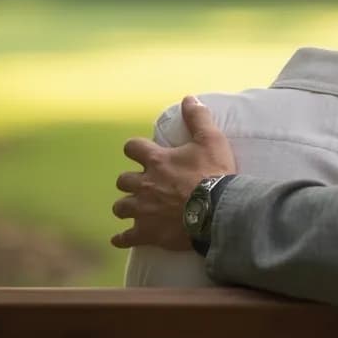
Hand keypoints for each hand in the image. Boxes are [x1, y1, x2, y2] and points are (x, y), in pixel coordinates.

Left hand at [110, 96, 236, 249]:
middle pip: (123, 180)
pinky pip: (125, 238)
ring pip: (121, 208)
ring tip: (134, 210)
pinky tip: (120, 239)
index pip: (131, 148)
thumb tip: (189, 98)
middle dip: (130, 182)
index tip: (140, 153)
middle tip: (142, 185)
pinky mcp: (147, 233)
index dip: (135, 149)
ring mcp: (143, 210)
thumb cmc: (215, 175)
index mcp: (156, 161)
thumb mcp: (211, 140)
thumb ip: (198, 118)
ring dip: (126, 207)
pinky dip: (122, 239)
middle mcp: (144, 184)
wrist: (218, 212)